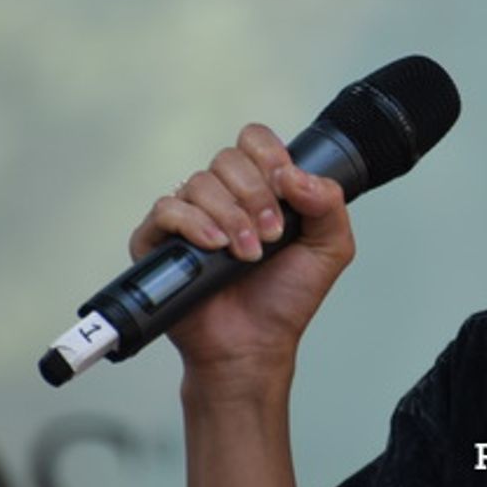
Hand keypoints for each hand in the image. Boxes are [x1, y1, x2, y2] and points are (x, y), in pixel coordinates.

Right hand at [128, 123, 355, 386]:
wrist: (254, 345)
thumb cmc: (285, 299)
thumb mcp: (329, 247)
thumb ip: (328, 203)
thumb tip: (297, 175)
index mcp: (258, 187)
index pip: (254, 140)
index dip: (270, 156)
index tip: (286, 188)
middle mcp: (222, 196)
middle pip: (228, 159)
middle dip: (256, 195)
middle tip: (272, 234)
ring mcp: (188, 216)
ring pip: (200, 183)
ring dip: (231, 216)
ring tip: (248, 254)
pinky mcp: (158, 241)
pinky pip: (167, 210)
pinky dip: (194, 224)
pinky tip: (216, 247)